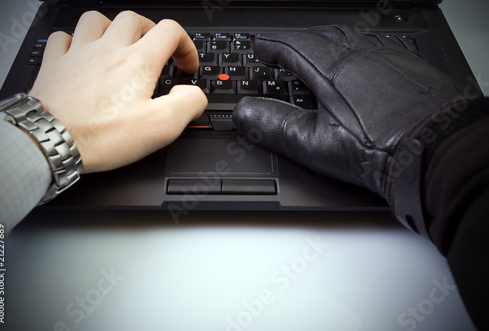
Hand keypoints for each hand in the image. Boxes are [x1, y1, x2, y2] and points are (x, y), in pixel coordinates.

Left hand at [29, 11, 206, 172]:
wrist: (51, 141)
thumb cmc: (102, 136)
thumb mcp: (161, 127)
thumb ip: (188, 104)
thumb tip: (194, 94)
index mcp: (137, 62)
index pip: (170, 31)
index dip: (185, 46)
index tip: (185, 67)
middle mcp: (107, 50)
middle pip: (134, 20)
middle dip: (151, 33)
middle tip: (156, 55)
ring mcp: (78, 54)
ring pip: (97, 20)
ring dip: (113, 29)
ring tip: (120, 48)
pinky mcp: (55, 65)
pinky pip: (63, 37)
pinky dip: (76, 41)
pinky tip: (82, 56)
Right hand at [233, 26, 459, 201]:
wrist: (440, 151)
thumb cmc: (381, 151)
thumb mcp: (316, 145)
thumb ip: (275, 126)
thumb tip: (245, 113)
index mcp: (332, 70)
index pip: (292, 45)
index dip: (271, 46)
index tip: (260, 49)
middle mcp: (361, 54)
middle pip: (320, 35)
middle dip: (297, 41)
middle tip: (284, 52)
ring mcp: (389, 57)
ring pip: (351, 37)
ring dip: (328, 42)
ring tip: (318, 53)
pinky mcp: (411, 66)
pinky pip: (378, 45)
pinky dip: (360, 49)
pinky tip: (362, 62)